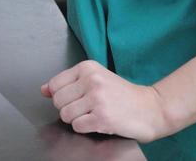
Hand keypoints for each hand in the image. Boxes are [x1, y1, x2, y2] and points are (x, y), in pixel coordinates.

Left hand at [42, 60, 173, 142]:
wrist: (152, 108)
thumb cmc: (123, 95)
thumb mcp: (96, 80)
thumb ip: (68, 83)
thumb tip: (43, 90)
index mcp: (87, 68)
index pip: (55, 85)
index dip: (61, 97)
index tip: (76, 99)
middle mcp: (91, 80)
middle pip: (58, 101)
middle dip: (68, 109)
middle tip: (87, 109)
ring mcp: (97, 99)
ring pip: (65, 115)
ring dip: (77, 120)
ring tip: (93, 115)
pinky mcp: (102, 117)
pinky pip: (78, 126)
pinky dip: (85, 128)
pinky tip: (99, 122)